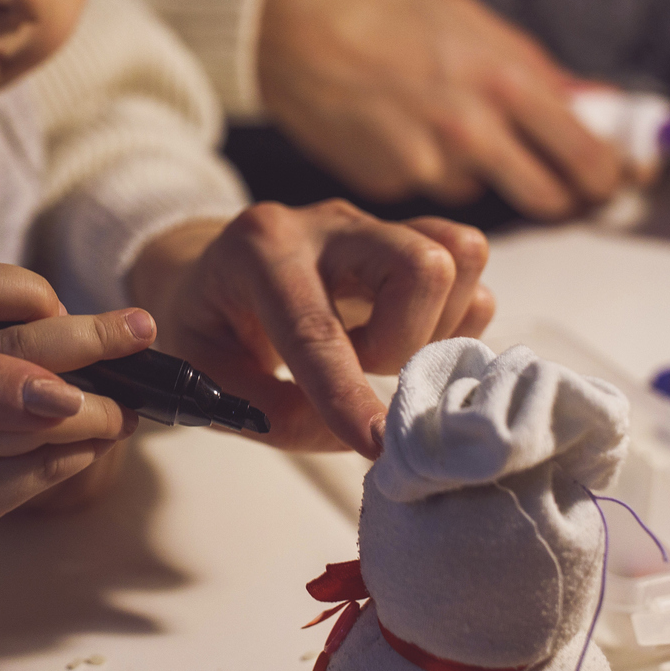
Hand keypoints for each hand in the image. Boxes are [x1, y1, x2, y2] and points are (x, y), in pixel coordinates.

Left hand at [128, 202, 494, 454]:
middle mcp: (325, 225)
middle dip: (406, 342)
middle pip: (419, 264)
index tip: (377, 444)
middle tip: (366, 369)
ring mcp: (373, 225)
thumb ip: (273, 412)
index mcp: (259, 251)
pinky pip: (466, 264)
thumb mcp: (203, 375)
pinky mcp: (407, 235)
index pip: (315, 327)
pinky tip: (404, 336)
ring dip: (436, 327)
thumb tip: (360, 434)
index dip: (348, 391)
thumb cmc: (207, 323)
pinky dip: (453, 316)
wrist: (210, 267)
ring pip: (458, 255)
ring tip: (382, 351)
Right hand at [257, 0, 621, 218]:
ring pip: (485, 190)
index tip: (610, 178)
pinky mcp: (390, 185)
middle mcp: (471, 129)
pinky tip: (404, 129)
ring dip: (482, 172)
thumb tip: (591, 102)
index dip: (607, 174)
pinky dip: (431, 168)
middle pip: (549, 199)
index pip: (585, 154)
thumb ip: (534, 67)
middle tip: (552, 179)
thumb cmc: (380, 11)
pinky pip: (433, 187)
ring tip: (444, 124)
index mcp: (502, 79)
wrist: (289, 33)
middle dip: (559, 194)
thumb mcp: (468, 19)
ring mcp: (428, 163)